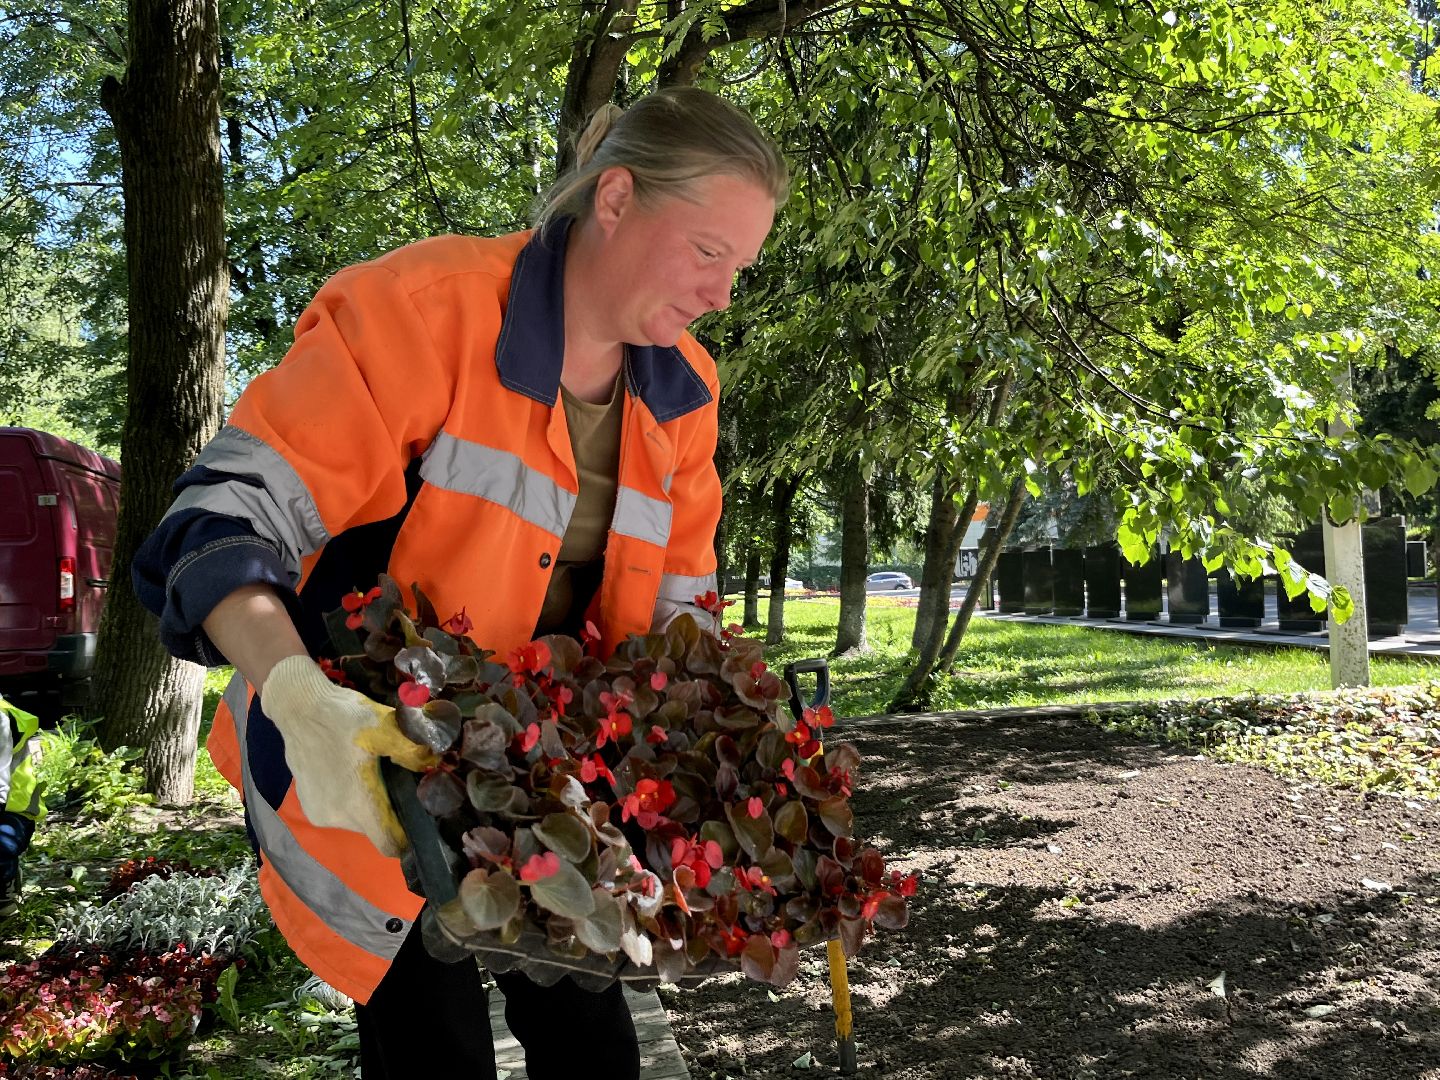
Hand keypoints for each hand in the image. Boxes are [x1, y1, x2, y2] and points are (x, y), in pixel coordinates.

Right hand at [260, 655, 436, 856]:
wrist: (299, 708)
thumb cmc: (344, 718)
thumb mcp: (386, 727)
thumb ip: (414, 750)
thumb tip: (435, 765)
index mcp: (359, 804)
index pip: (390, 844)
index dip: (408, 840)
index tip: (419, 822)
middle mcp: (337, 817)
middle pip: (375, 830)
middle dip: (389, 812)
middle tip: (396, 782)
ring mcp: (319, 813)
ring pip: (357, 820)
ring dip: (367, 803)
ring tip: (370, 772)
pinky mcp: (308, 806)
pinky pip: (339, 811)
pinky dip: (349, 798)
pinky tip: (349, 771)